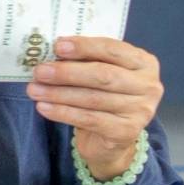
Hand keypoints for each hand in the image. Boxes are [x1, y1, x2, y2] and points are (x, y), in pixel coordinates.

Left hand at [27, 37, 163, 179]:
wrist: (112, 139)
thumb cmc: (104, 96)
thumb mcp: (101, 73)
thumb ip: (86, 61)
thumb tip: (53, 52)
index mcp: (144, 62)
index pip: (113, 49)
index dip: (84, 47)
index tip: (57, 46)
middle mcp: (149, 86)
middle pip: (103, 75)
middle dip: (67, 72)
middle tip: (40, 71)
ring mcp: (141, 111)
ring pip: (93, 99)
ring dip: (59, 93)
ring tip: (34, 90)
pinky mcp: (126, 132)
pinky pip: (89, 119)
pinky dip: (63, 113)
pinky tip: (43, 107)